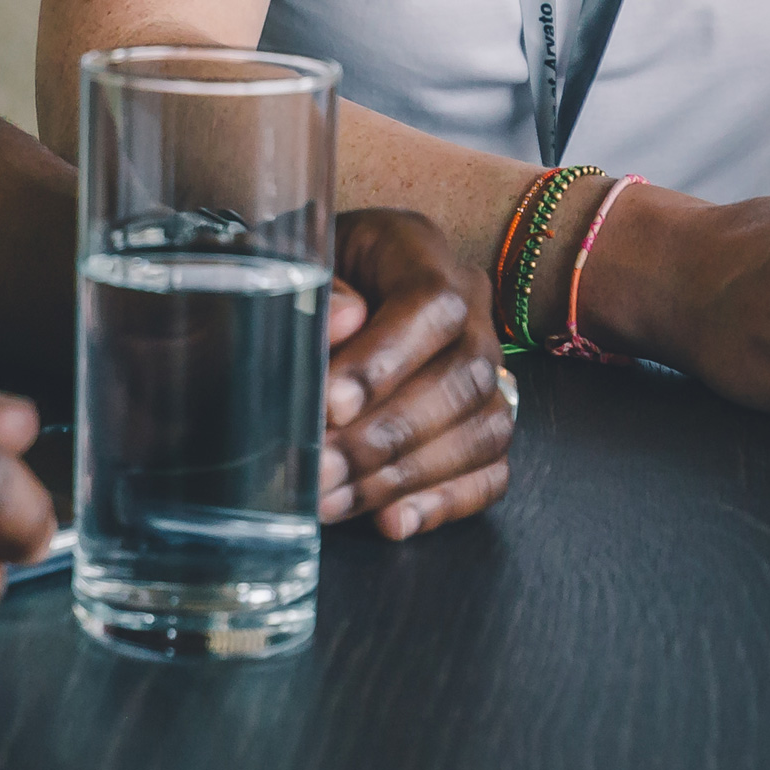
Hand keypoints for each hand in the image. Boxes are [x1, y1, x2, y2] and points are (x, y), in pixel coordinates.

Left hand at [316, 209, 517, 538]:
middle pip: (462, 375)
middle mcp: (468, 303)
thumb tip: (345, 319)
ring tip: (334, 501)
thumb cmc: (283, 285)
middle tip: (320, 471)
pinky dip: (445, 502)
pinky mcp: (486, 420)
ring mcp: (487, 364)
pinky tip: (391, 521)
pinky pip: (491, 470)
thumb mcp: (279, 271)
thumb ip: (306, 292)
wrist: (295, 305)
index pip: (431, 302)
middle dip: (387, 435)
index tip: (330, 406)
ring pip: (484, 428)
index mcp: (413, 248)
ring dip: (405, 476)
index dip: (387, 359)